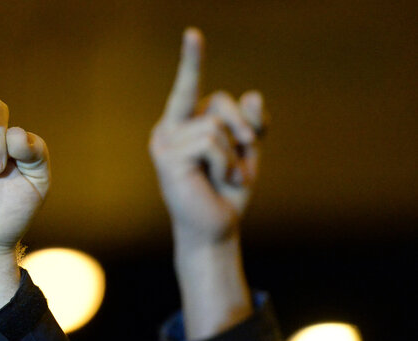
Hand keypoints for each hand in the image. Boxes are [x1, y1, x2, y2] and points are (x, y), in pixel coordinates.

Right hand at [149, 28, 266, 244]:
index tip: (193, 34)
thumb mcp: (246, 151)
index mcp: (184, 124)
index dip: (192, 60)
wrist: (216, 228)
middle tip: (248, 152)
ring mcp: (164, 142)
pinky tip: (221, 180)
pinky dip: (226, 162)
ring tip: (229, 176)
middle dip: (243, 126)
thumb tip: (254, 95)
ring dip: (234, 154)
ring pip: (216, 125)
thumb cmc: (227, 191)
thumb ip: (250, 124)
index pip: (192, 86)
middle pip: (218, 102)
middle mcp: (169, 128)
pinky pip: (211, 141)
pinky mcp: (166, 157)